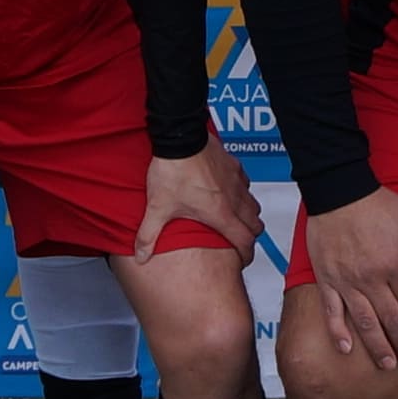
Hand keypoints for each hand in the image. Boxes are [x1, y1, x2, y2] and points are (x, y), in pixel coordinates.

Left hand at [136, 142, 263, 263]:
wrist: (180, 138)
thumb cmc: (172, 171)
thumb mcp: (158, 207)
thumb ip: (149, 235)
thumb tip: (142, 255)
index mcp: (220, 214)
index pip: (245, 241)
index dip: (246, 255)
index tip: (242, 260)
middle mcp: (234, 199)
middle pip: (256, 225)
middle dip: (250, 236)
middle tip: (239, 242)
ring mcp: (236, 181)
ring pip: (254, 205)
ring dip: (248, 215)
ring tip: (235, 219)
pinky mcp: (233, 166)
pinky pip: (246, 184)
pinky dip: (242, 193)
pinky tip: (228, 192)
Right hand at [297, 184, 397, 366]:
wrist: (339, 191)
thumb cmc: (379, 203)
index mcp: (395, 265)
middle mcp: (371, 279)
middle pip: (390, 319)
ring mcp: (347, 282)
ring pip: (364, 322)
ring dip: (376, 346)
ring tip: (387, 363)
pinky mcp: (327, 279)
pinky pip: (332, 311)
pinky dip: (338, 332)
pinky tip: (346, 349)